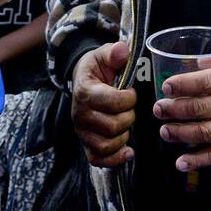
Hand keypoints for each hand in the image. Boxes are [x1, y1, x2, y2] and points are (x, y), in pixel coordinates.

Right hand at [71, 41, 136, 166]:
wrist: (83, 80)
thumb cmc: (97, 68)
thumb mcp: (104, 54)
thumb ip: (115, 52)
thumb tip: (123, 51)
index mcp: (85, 92)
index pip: (113, 102)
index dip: (129, 98)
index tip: (131, 92)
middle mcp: (80, 115)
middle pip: (113, 126)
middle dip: (128, 117)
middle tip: (129, 108)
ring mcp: (82, 132)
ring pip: (106, 145)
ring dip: (123, 137)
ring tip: (126, 124)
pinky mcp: (85, 144)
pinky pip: (98, 159)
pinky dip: (114, 158)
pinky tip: (128, 151)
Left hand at [153, 50, 210, 169]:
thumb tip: (195, 64)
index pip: (206, 81)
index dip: (183, 85)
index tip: (166, 87)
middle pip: (202, 108)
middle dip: (175, 110)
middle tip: (158, 109)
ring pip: (207, 133)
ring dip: (181, 134)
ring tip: (165, 131)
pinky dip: (200, 160)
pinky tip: (181, 162)